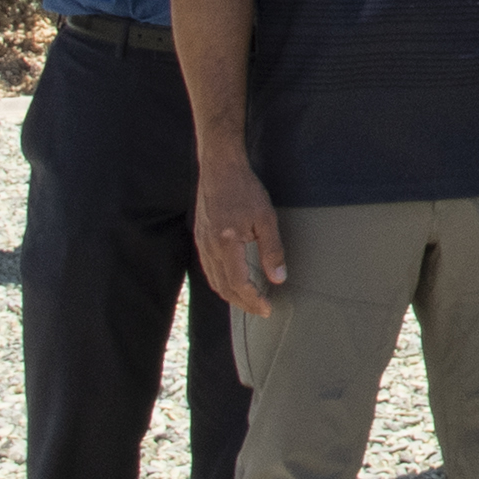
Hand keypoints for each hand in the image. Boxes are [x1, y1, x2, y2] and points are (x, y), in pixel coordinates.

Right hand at [196, 154, 287, 316]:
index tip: (267, 309)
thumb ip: (272, 250)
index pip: (238, 284)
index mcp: (226, 244)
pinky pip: (208, 268)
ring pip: (213, 280)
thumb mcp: (266, 218)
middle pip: (223, 287)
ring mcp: (202, 244)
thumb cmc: (245, 190)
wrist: (220, 169)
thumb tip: (278, 278)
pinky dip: (220, 281)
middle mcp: (209, 248)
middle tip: (260, 310)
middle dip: (242, 303)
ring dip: (230, 295)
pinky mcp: (200, 238)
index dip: (252, 300)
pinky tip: (232, 281)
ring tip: (248, 300)